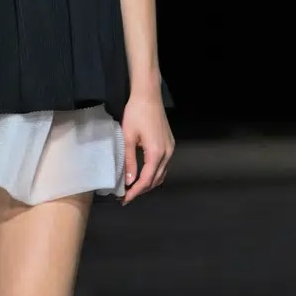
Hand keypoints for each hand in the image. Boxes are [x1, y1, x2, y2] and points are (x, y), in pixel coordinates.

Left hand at [120, 90, 173, 205]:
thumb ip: (129, 161)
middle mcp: (167, 153)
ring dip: (149, 183)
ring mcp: (171, 148)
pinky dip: (154, 173)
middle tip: (126, 196)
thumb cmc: (136, 114)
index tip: (124, 199)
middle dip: (142, 190)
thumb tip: (129, 181)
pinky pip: (163, 165)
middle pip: (156, 180)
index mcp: (156, 153)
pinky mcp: (170, 144)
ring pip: (162, 174)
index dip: (135, 192)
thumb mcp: (128, 138)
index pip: (146, 180)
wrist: (148, 96)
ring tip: (133, 188)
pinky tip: (143, 174)